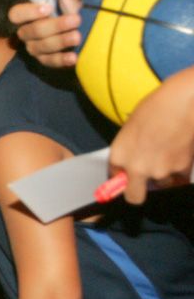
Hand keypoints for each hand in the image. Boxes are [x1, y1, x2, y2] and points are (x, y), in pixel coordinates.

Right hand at [8, 0, 83, 67]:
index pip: (15, 15)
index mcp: (28, 15)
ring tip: (79, 36)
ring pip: (40, 47)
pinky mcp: (47, 61)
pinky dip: (62, 60)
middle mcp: (28, 32)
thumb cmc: (70, 9)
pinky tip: (75, 57)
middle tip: (75, 19)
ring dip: (60, 41)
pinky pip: (50, 62)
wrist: (85, 30)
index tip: (47, 8)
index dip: (28, 12)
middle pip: (30, 32)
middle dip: (53, 26)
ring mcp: (36, 48)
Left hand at [109, 66, 193, 203]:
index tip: (127, 175)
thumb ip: (129, 151)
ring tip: (168, 151)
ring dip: (164, 174)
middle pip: (134, 197)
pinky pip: (180, 180)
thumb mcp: (131, 129)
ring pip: (161, 184)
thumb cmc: (156, 108)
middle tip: (143, 184)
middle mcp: (136, 168)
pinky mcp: (181, 170)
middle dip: (137, 192)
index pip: (114, 178)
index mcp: (119, 155)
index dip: (122, 176)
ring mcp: (160, 171)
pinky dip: (181, 171)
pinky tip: (181, 153)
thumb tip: (129, 166)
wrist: (184, 101)